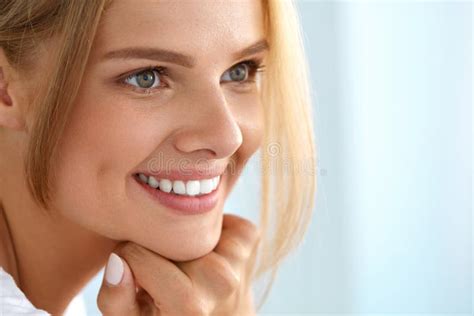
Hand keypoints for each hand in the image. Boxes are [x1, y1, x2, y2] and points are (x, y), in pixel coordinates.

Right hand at [96, 213, 259, 315]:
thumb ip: (115, 299)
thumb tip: (117, 262)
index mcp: (189, 304)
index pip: (134, 252)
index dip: (127, 259)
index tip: (136, 276)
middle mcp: (221, 280)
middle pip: (165, 235)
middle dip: (156, 246)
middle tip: (164, 271)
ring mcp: (240, 259)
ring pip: (190, 222)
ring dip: (185, 238)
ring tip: (186, 264)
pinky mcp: (250, 243)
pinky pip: (221, 215)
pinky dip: (216, 227)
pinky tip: (209, 250)